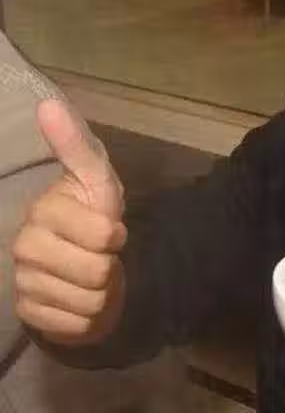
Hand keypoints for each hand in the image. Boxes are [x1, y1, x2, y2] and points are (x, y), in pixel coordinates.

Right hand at [13, 99, 126, 344]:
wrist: (87, 258)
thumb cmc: (93, 211)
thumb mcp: (95, 176)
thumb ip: (75, 144)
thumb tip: (48, 104)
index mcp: (43, 211)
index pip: (104, 233)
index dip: (117, 233)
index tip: (109, 227)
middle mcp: (24, 247)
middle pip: (97, 270)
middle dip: (111, 263)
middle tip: (101, 253)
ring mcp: (23, 283)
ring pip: (90, 299)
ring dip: (103, 290)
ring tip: (92, 273)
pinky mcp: (29, 315)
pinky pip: (79, 324)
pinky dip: (91, 314)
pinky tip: (80, 296)